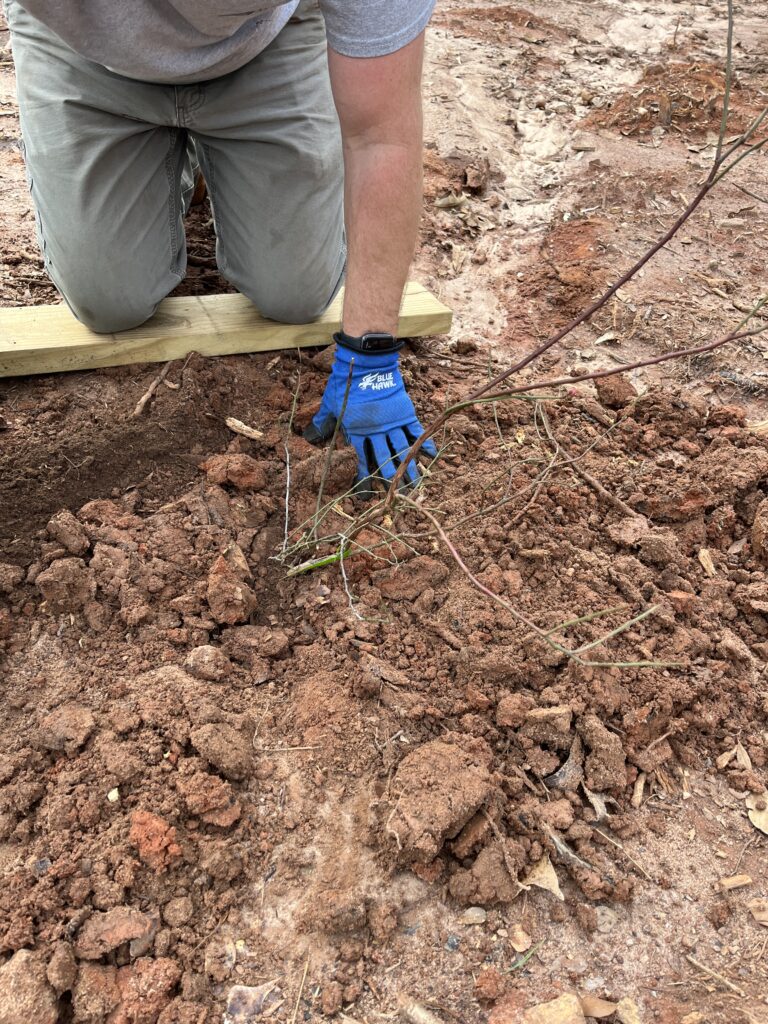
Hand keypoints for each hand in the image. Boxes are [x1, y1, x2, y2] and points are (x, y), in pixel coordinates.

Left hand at [303, 342, 436, 497]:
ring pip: (403, 450)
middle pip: (386, 460)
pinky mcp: (405, 412)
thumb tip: (309, 437)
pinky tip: (431, 456)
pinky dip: (423, 442)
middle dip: (392, 480)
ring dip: (410, 468)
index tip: (366, 494)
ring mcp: (393, 422)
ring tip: (416, 486)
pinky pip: (416, 431)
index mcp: (359, 431)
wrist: (368, 363)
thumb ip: (322, 422)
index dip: (364, 477)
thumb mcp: (331, 403)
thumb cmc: (346, 383)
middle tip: (398, 497)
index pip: (362, 459)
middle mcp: (377, 431)